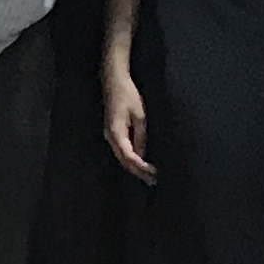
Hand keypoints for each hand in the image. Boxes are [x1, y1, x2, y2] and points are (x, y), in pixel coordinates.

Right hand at [105, 59, 154, 182]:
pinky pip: (122, 151)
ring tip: (148, 176)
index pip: (129, 156)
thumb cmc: (128, 95)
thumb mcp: (139, 115)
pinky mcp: (113, 133)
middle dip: (138, 172)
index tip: (153, 173)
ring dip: (135, 167)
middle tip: (153, 181)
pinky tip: (140, 163)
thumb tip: (142, 154)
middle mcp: (110, 137)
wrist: (114, 81)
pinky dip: (131, 159)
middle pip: (124, 161)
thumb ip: (141, 136)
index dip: (141, 167)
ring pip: (122, 157)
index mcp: (116, 133)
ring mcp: (110, 135)